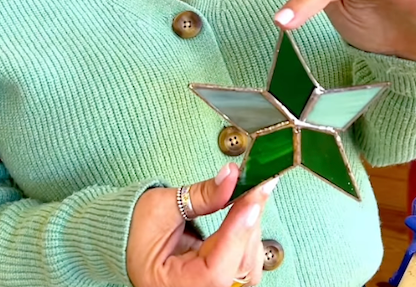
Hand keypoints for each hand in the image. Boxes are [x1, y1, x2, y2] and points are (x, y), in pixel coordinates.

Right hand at [127, 164, 276, 286]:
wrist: (122, 235)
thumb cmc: (133, 226)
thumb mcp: (164, 206)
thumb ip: (203, 195)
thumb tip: (232, 177)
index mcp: (169, 285)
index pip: (215, 270)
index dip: (238, 234)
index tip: (252, 200)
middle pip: (237, 269)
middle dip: (249, 225)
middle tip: (256, 187)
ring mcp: (206, 286)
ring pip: (246, 266)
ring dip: (251, 228)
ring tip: (249, 196)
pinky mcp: (217, 276)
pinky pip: (243, 260)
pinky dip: (247, 234)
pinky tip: (246, 212)